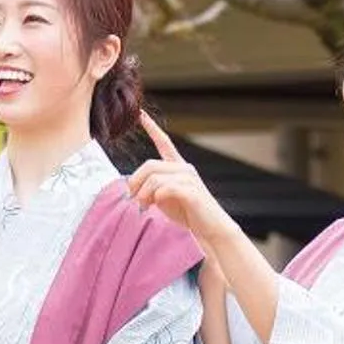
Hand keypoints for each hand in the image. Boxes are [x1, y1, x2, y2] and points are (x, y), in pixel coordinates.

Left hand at [125, 112, 227, 241]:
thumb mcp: (166, 198)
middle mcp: (184, 169)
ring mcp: (189, 179)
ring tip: (143, 206)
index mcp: (179, 167)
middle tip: (132, 198)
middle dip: (135, 181)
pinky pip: (164, 189)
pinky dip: (155, 198)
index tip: (141, 114)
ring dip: (143, 194)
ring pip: (154, 179)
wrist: (211, 228)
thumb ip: (152, 188)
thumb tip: (132, 188)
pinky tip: (156, 205)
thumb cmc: (189, 213)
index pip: (164, 142)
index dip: (152, 128)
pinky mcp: (191, 192)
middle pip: (149, 165)